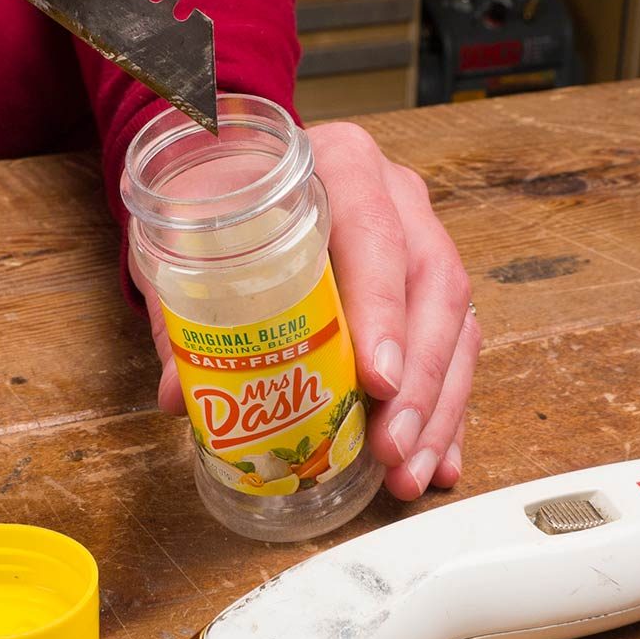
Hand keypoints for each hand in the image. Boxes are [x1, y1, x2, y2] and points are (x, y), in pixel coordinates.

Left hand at [135, 122, 480, 500]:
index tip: (376, 379)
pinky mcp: (432, 288)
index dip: (383, 308)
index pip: (374, 232)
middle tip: (389, 447)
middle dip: (419, 380)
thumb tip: (182, 395)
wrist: (245, 170)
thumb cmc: (225, 199)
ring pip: (456, 324)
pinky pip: (457, 350)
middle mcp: (399, 199)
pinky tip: (437, 463)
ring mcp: (424, 241)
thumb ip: (187, 312)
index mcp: (343, 165)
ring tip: (409, 474)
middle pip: (433, 287)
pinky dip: (447, 412)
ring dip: (437, 408)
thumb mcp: (194, 236)